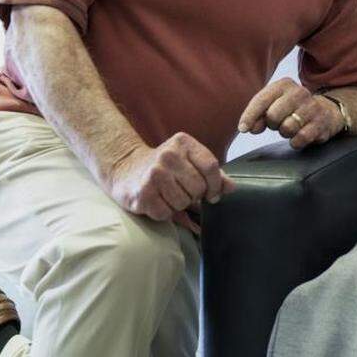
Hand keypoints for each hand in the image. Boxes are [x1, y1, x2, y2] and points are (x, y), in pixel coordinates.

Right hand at [106, 133, 234, 229]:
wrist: (125, 167)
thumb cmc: (164, 166)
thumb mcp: (188, 161)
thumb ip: (211, 174)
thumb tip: (231, 188)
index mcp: (183, 143)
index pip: (211, 166)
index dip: (216, 185)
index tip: (212, 194)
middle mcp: (168, 155)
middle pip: (198, 187)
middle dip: (194, 195)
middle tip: (183, 192)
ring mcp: (154, 174)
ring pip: (183, 202)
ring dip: (178, 205)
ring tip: (168, 195)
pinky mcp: (142, 193)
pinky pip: (166, 213)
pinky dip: (164, 213)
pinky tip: (157, 201)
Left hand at [239, 78, 345, 149]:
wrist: (325, 111)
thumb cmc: (292, 109)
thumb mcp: (274, 105)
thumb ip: (258, 115)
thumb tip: (248, 128)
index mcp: (284, 85)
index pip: (261, 100)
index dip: (250, 116)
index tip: (244, 129)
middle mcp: (299, 92)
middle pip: (273, 115)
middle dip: (272, 124)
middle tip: (278, 123)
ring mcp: (312, 107)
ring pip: (287, 128)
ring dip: (285, 132)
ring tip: (291, 127)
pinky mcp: (321, 123)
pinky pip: (300, 138)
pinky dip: (295, 141)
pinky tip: (298, 136)